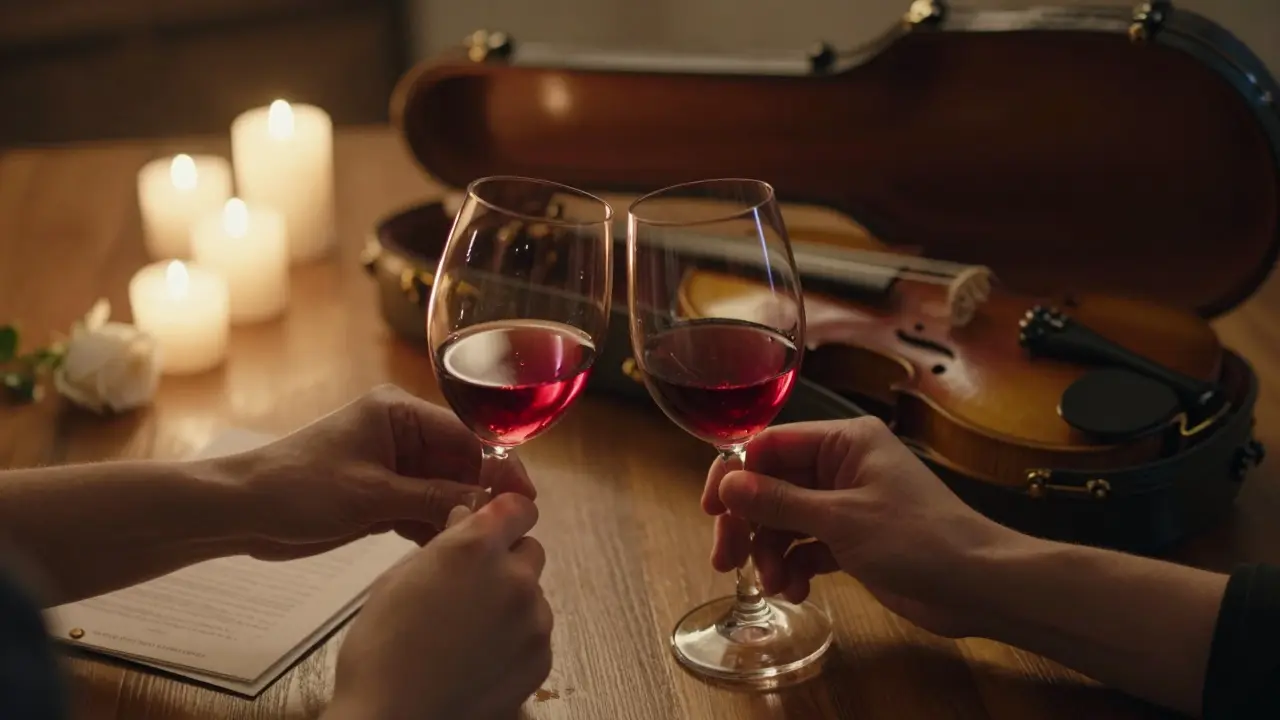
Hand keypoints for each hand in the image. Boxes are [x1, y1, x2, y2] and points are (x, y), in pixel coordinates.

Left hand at [209, 384, 535, 559]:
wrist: (241, 511)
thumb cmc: (297, 488)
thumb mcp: (373, 495)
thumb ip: (433, 498)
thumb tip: (487, 504)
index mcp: (397, 413)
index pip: (466, 435)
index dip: (498, 466)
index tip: (525, 496)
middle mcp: (399, 433)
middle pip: (459, 462)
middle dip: (480, 493)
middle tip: (507, 527)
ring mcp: (390, 464)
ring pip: (443, 488)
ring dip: (457, 514)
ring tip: (479, 543)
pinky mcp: (380, 493)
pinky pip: (422, 507)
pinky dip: (433, 527)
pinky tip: (447, 548)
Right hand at [327, 493, 551, 719]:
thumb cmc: (381, 650)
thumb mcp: (398, 578)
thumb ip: (444, 542)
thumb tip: (467, 517)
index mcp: (476, 548)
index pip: (518, 507)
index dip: (505, 515)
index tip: (493, 527)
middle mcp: (514, 578)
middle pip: (529, 550)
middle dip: (506, 560)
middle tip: (469, 587)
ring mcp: (533, 621)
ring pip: (533, 594)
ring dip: (510, 602)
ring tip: (467, 631)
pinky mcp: (541, 659)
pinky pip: (535, 633)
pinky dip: (515, 638)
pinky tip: (478, 657)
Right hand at [702, 417, 1016, 637]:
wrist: (978, 585)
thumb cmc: (920, 538)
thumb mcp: (842, 519)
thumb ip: (780, 502)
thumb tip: (727, 484)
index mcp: (844, 441)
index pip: (769, 445)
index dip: (735, 475)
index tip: (712, 510)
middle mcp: (842, 466)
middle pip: (772, 486)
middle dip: (749, 523)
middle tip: (727, 559)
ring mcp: (847, 503)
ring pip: (785, 520)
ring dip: (772, 553)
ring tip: (777, 584)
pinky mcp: (853, 539)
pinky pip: (806, 546)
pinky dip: (795, 566)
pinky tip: (796, 590)